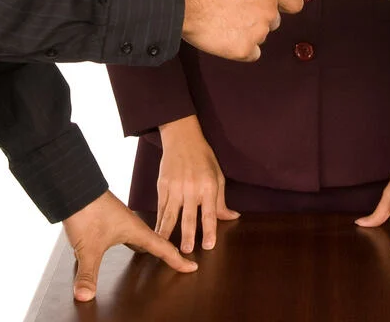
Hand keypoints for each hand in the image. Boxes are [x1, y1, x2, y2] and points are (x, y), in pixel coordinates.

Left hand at [62, 190, 195, 301]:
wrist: (74, 188)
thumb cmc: (87, 211)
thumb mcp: (88, 249)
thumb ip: (88, 274)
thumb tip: (86, 296)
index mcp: (136, 230)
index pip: (163, 248)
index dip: (177, 259)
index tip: (192, 265)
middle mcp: (131, 225)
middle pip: (156, 241)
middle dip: (168, 252)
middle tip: (180, 260)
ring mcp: (120, 222)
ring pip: (141, 237)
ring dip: (151, 247)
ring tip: (157, 255)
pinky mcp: (108, 220)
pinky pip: (128, 235)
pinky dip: (132, 243)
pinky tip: (125, 246)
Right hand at [156, 115, 238, 252]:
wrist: (182, 138)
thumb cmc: (203, 157)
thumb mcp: (218, 176)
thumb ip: (221, 200)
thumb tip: (232, 217)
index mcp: (208, 185)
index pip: (209, 212)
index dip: (209, 230)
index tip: (208, 246)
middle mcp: (191, 187)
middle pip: (189, 216)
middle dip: (187, 235)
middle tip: (186, 252)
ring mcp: (175, 187)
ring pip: (171, 214)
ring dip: (169, 232)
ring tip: (166, 247)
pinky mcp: (162, 185)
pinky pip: (161, 207)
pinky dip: (159, 221)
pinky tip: (157, 233)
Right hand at [180, 0, 302, 60]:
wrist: (180, 1)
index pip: (292, 1)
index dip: (279, 1)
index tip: (263, 0)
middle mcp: (268, 11)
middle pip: (273, 19)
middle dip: (259, 15)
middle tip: (236, 8)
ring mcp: (257, 33)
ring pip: (260, 35)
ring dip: (247, 30)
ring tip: (225, 20)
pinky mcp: (243, 50)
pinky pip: (250, 52)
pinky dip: (240, 47)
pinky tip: (226, 36)